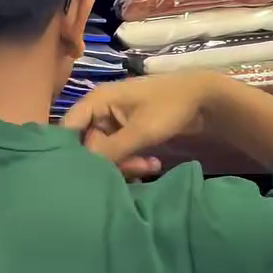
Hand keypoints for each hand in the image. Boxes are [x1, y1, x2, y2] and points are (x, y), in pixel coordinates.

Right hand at [63, 72, 220, 174]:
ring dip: (124, 164)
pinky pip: (118, 152)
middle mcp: (100, 111)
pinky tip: (153, 164)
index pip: (67, 129)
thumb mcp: (141, 131)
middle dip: (107, 162)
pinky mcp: (125, 133)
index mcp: (96, 101)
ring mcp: (113, 123)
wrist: (205, 99)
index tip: (80, 174)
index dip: (70, 152)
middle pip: (86, 145)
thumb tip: (84, 170)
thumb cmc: (170, 107)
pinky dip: (132, 161)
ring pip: (104, 152)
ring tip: (149, 167)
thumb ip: (110, 150)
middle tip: (132, 170)